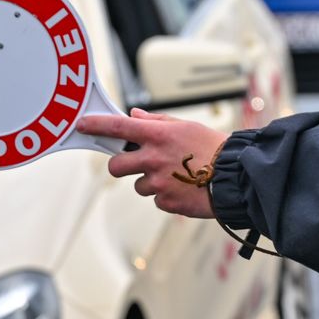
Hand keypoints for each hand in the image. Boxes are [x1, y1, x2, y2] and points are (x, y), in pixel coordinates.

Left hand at [78, 107, 226, 219]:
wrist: (236, 177)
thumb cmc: (214, 148)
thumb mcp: (186, 127)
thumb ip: (156, 122)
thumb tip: (134, 115)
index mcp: (157, 136)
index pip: (118, 127)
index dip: (97, 125)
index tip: (82, 124)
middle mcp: (153, 158)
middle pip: (116, 166)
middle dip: (121, 166)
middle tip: (137, 164)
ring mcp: (158, 182)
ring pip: (138, 185)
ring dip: (151, 182)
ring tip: (177, 177)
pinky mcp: (166, 202)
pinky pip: (156, 200)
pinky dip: (167, 196)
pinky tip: (185, 188)